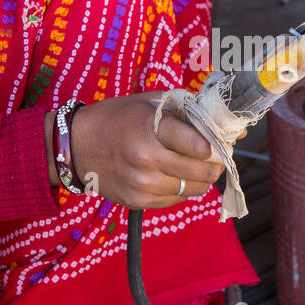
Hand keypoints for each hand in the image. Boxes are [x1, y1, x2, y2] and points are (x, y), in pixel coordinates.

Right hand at [68, 93, 223, 209]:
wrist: (75, 146)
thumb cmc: (117, 118)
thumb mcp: (149, 103)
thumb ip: (187, 110)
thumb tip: (228, 126)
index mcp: (151, 129)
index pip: (199, 146)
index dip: (216, 146)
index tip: (220, 142)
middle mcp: (147, 159)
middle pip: (202, 171)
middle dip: (216, 164)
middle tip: (218, 157)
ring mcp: (142, 184)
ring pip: (193, 189)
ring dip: (201, 179)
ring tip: (198, 166)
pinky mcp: (137, 202)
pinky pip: (175, 200)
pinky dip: (182, 189)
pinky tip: (175, 175)